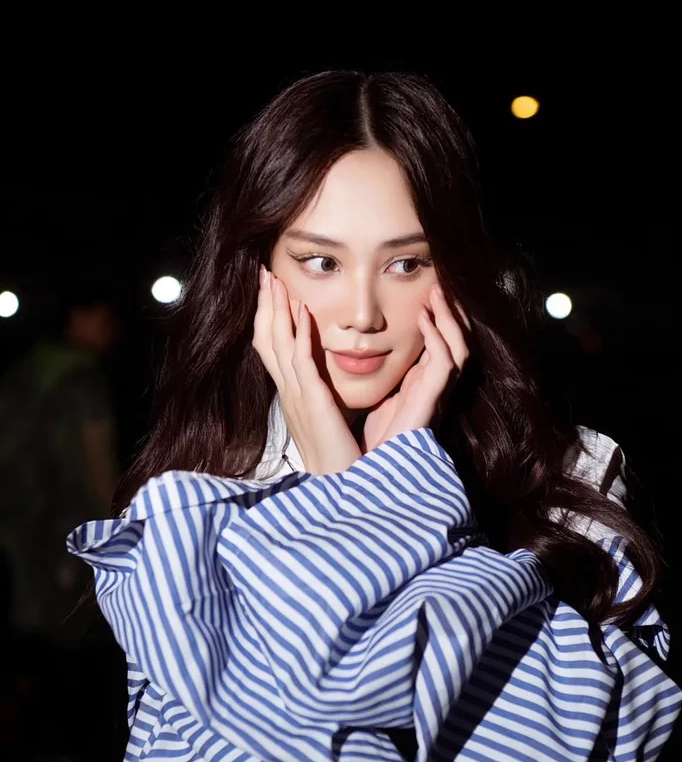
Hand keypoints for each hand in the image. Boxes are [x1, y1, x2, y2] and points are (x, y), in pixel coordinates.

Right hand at [252, 266, 361, 475]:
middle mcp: (287, 393)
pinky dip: (298, 333)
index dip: (267, 318)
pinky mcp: (312, 402)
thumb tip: (320, 382)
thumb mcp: (323, 419)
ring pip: (277, 344)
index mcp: (290, 395)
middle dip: (264, 304)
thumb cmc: (337, 458)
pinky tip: (301, 310)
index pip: (271, 349)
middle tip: (263, 273)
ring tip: (275, 280)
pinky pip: (301, 360)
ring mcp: (296, 396)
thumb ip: (319, 397)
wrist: (338, 488)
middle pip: (266, 339)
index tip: (269, 291)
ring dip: (276, 309)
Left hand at [359, 285, 470, 452]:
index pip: (440, 345)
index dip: (440, 320)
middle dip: (452, 314)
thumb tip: (360, 354)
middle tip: (439, 286)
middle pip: (457, 343)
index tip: (427, 293)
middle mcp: (434, 387)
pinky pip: (444, 363)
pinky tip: (424, 318)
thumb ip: (380, 378)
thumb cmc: (373, 442)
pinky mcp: (431, 401)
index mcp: (422, 385)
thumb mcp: (377, 399)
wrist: (372, 474)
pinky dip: (438, 338)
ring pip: (459, 348)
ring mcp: (436, 394)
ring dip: (450, 319)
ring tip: (438, 293)